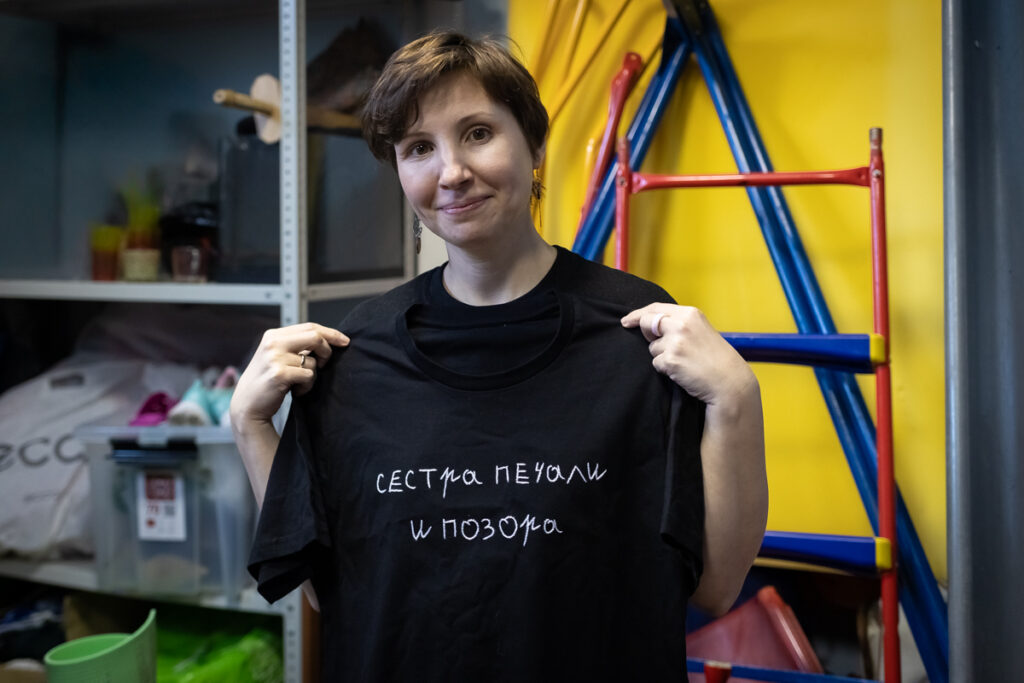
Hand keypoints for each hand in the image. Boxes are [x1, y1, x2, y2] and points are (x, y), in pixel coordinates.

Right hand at [229, 322, 349, 426]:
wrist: (247, 405)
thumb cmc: (267, 382)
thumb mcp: (277, 356)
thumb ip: (295, 346)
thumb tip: (326, 340)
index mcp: (273, 335)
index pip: (309, 327)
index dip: (330, 333)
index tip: (344, 341)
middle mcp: (273, 343)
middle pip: (315, 337)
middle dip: (327, 351)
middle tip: (325, 364)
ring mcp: (275, 358)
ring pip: (313, 361)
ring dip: (313, 376)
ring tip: (299, 384)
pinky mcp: (280, 374)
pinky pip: (309, 375)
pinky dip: (307, 386)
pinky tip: (296, 391)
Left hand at [621, 303, 754, 405]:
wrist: (729, 381)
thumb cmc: (715, 358)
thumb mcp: (700, 330)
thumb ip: (679, 323)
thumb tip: (652, 323)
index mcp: (690, 313)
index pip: (655, 308)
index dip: (638, 314)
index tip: (626, 320)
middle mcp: (681, 324)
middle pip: (647, 323)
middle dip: (644, 333)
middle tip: (651, 342)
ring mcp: (675, 342)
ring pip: (652, 347)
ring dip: (661, 355)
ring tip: (683, 361)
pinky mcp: (671, 360)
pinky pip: (656, 363)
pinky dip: (665, 369)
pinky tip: (682, 371)